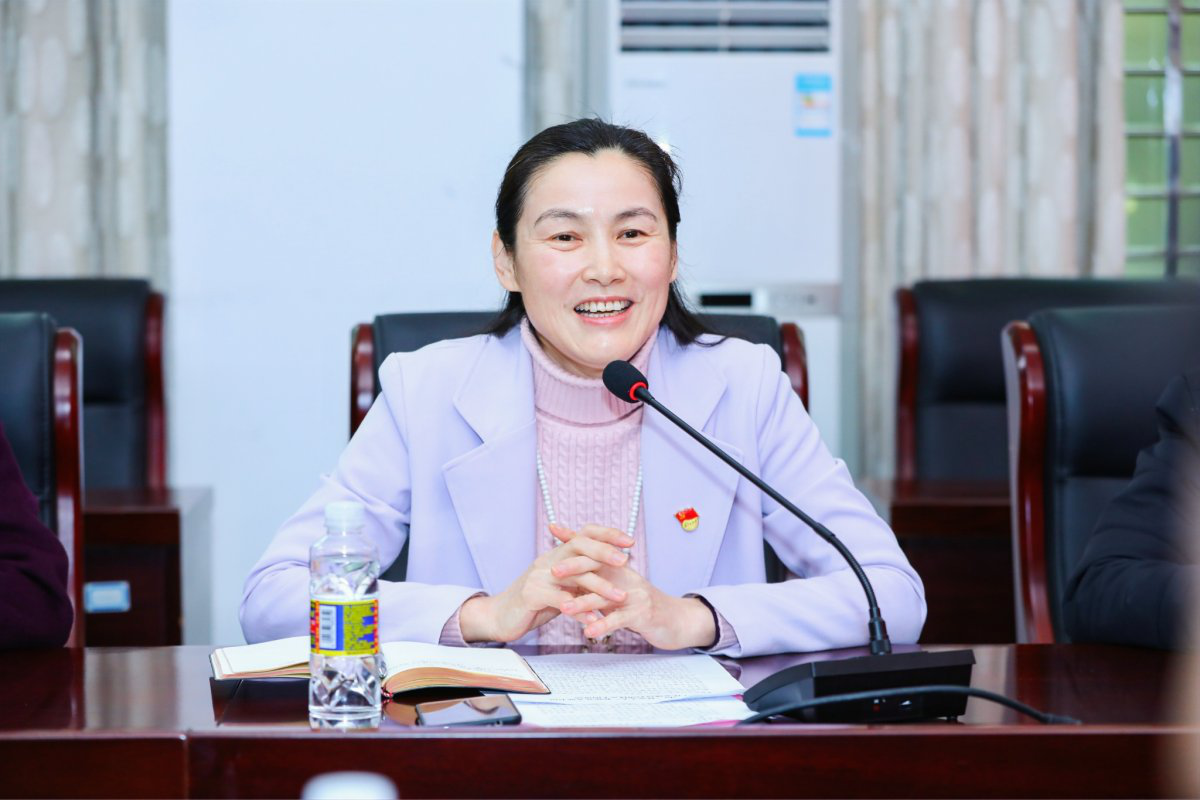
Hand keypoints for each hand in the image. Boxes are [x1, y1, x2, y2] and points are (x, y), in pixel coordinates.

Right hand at [459, 524, 633, 642]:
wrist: (500, 617)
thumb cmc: (534, 603)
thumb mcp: (559, 585)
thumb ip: (578, 575)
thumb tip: (605, 569)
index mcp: (557, 555)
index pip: (583, 534)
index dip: (607, 535)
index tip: (629, 541)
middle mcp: (548, 560)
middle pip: (579, 546)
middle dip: (604, 551)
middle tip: (626, 561)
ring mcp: (538, 576)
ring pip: (574, 575)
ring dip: (600, 586)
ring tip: (620, 597)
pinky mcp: (531, 595)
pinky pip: (561, 601)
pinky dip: (581, 611)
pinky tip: (596, 620)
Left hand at [550, 524, 717, 649]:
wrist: (674, 621)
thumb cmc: (640, 607)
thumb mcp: (617, 591)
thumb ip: (597, 581)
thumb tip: (572, 573)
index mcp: (618, 568)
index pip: (595, 548)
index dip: (575, 539)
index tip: (553, 531)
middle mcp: (627, 575)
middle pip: (600, 564)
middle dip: (575, 566)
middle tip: (553, 571)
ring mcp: (636, 594)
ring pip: (605, 595)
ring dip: (583, 602)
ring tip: (563, 608)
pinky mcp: (643, 614)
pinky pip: (620, 619)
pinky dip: (603, 625)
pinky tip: (589, 632)